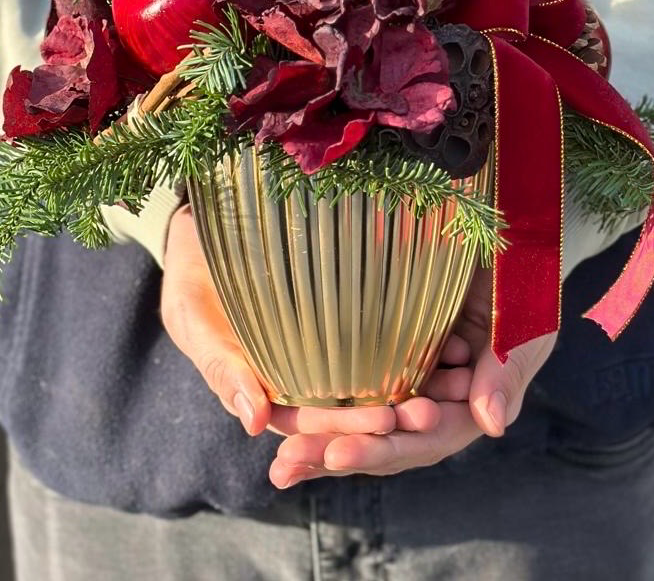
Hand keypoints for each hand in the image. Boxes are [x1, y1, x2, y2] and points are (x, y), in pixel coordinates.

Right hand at [160, 206, 436, 438]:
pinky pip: (391, 330)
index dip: (349, 428)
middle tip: (429, 412)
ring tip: (458, 382)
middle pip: (357, 407)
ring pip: (380, 375)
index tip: (385, 422)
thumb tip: (254, 421)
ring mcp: (335, 344)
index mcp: (274, 392)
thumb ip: (221, 366)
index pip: (317, 424)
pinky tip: (458, 343)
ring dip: (417, 385)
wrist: (206, 224)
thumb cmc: (195, 275)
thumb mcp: (194, 318)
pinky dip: (423, 343)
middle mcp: (311, 375)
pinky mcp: (356, 308)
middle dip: (392, 417)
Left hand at [267, 265, 556, 487]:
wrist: (509, 235)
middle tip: (286, 465)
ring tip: (275, 448)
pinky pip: (350, 375)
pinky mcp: (386, 346)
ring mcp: (409, 375)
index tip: (339, 454)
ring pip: (361, 413)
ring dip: (318, 433)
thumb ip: (506, 372)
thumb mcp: (524, 326)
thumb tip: (491, 426)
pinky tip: (278, 401)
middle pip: (383, 438)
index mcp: (469, 407)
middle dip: (334, 452)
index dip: (383, 449)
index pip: (425, 440)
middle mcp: (435, 400)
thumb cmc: (524, 284)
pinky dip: (319, 391)